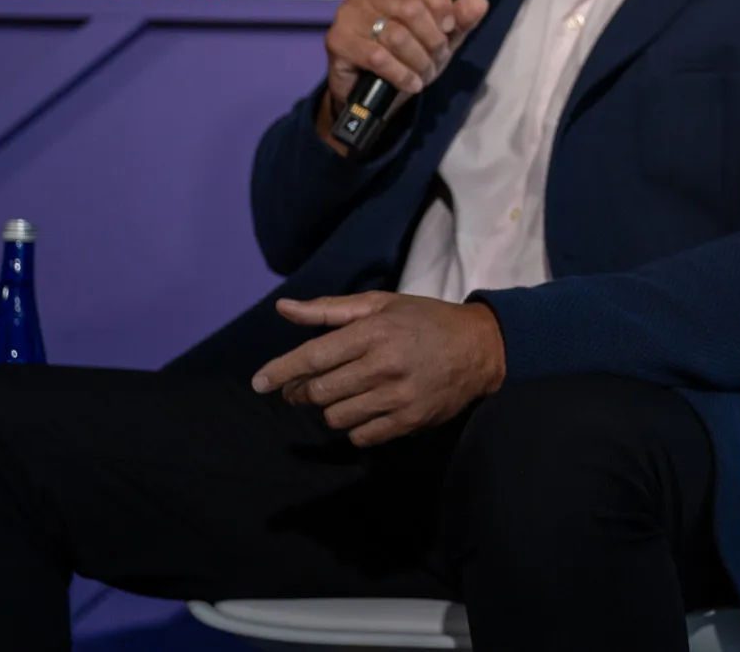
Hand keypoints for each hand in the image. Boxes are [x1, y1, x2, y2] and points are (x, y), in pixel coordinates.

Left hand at [252, 292, 506, 446]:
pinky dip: (355, 427)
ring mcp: (398, 396)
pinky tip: (365, 409)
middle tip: (305, 388)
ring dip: (331, 408)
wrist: (480, 347)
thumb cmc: (425, 320)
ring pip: (336, 417)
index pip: (313, 357)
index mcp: (374, 332)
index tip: (259, 383)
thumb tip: (283, 309)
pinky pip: (361, 436)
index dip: (280, 371)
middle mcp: (384, 365)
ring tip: (344, 394)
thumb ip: (330, 310)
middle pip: (319, 392)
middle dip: (303, 391)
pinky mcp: (410, 420)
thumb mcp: (382, 304)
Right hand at [319, 0, 487, 147]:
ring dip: (419, 60)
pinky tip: (410, 83)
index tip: (449, 27)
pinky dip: (402, 74)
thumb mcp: (441, 35)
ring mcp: (347, 13)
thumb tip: (480, 2)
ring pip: (396, 34)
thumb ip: (461, 18)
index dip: (441, 2)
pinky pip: (378, 57)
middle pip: (411, 8)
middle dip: (433, 40)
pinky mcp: (337, 40)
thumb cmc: (408, 53)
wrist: (370, 91)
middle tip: (438, 58)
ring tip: (425, 72)